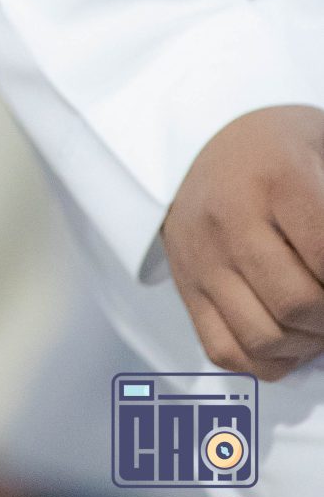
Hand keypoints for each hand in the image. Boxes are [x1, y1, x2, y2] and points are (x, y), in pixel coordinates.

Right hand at [162, 107, 323, 380]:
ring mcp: (202, 255)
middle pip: (296, 303)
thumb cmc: (281, 150)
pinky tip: (286, 336)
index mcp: (276, 177)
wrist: (206, 135)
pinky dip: (266, 361)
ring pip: (262, 338)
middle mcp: (230, 217)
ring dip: (305, 344)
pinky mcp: (185, 283)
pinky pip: (225, 351)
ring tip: (316, 323)